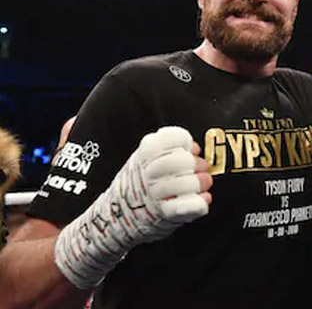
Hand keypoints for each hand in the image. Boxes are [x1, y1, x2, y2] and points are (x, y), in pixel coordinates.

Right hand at [55, 127, 212, 288]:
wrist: (110, 224)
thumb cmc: (129, 186)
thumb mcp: (126, 159)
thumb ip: (128, 142)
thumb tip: (76, 122)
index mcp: (142, 154)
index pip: (174, 137)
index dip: (186, 142)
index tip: (188, 148)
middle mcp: (148, 173)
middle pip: (184, 161)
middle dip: (197, 165)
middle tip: (200, 170)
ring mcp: (155, 196)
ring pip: (191, 183)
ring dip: (202, 184)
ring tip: (203, 185)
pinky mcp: (163, 216)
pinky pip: (191, 207)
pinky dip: (201, 204)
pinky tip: (202, 201)